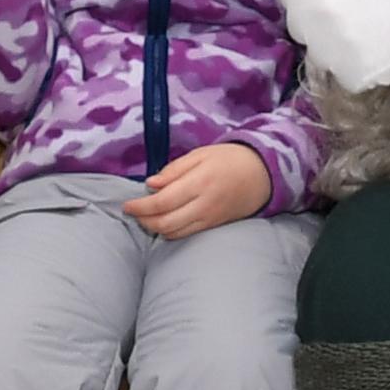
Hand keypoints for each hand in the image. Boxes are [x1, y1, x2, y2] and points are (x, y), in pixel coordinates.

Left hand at [124, 142, 273, 239]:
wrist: (263, 174)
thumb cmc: (229, 159)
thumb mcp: (201, 155)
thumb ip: (174, 170)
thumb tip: (151, 184)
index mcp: (199, 183)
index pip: (162, 202)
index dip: (141, 206)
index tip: (126, 205)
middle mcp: (203, 205)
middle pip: (165, 222)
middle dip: (144, 220)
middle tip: (132, 211)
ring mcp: (209, 218)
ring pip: (174, 232)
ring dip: (154, 227)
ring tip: (144, 216)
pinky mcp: (214, 226)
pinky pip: (186, 234)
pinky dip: (169, 231)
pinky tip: (162, 221)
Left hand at [277, 0, 389, 91]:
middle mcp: (308, 20)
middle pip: (304, 29)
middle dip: (325, 21)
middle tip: (363, 8)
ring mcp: (329, 51)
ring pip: (323, 56)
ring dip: (341, 48)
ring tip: (374, 29)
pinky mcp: (352, 76)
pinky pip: (346, 77)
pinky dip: (361, 68)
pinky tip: (382, 49)